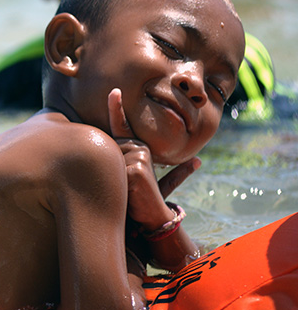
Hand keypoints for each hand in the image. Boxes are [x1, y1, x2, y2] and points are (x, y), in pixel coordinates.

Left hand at [107, 89, 191, 228]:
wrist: (154, 218)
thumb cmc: (144, 200)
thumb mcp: (150, 179)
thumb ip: (169, 170)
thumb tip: (198, 162)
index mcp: (138, 149)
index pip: (122, 126)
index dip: (117, 109)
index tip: (114, 91)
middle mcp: (138, 149)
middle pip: (110, 148)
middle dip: (110, 166)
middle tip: (124, 183)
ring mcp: (136, 157)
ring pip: (113, 159)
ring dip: (114, 176)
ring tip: (127, 189)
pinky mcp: (133, 169)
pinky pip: (116, 171)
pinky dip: (118, 183)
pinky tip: (130, 192)